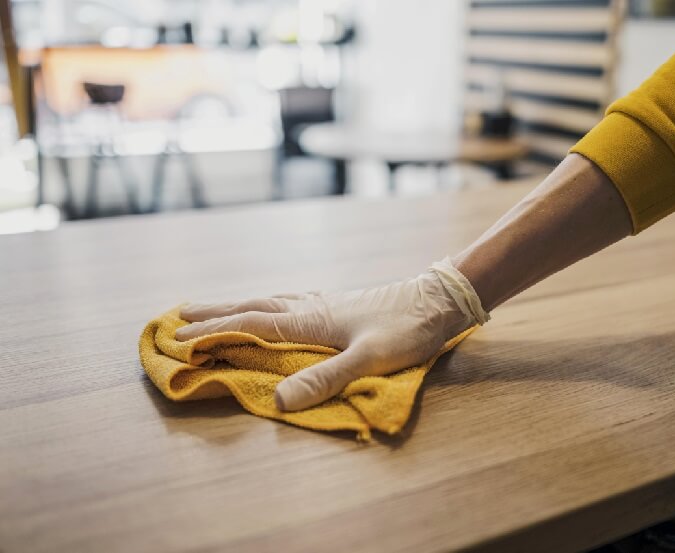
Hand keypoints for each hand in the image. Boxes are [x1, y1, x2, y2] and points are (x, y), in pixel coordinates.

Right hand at [175, 259, 488, 410]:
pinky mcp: (337, 304)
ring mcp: (324, 303)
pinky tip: (272, 308)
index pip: (250, 325)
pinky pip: (288, 302)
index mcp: (311, 320)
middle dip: (214, 313)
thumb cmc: (407, 329)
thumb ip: (325, 378)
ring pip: (268, 301)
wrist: (438, 300)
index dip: (213, 333)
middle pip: (252, 306)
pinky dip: (266, 304)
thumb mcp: (368, 358)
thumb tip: (279, 401)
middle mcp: (310, 307)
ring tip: (213, 308)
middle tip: (178, 315)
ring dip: (236, 305)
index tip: (178, 339)